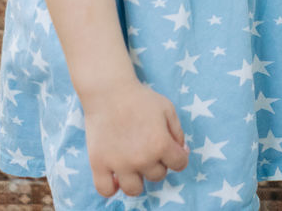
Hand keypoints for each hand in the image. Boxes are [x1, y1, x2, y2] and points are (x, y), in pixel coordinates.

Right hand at [83, 80, 188, 198]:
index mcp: (161, 144)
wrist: (109, 91)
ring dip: (137, 179)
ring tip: (133, 165)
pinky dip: (111, 187)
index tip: (169, 148)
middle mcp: (141, 158)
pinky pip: (106, 190)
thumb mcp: (168, 109)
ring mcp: (119, 164)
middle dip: (156, 163)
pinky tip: (115, 175)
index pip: (179, 164)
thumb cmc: (140, 98)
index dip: (177, 155)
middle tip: (146, 147)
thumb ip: (178, 133)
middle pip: (158, 175)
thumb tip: (182, 152)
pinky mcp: (99, 164)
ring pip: (135, 190)